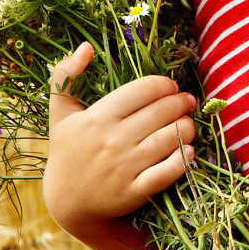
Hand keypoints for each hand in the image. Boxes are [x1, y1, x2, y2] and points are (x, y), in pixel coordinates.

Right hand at [43, 42, 197, 236]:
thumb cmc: (69, 151)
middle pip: (164, 110)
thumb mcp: (61, 114)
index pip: (145, 89)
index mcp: (97, 118)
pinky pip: (170, 170)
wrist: (67, 202)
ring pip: (173, 136)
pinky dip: (184, 158)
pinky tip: (187, 150)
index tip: (170, 87)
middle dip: (182, 102)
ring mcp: (124, 167)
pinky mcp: (134, 191)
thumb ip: (65, 77)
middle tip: (186, 103)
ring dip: (188, 126)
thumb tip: (85, 46)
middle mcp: (111, 141)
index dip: (165, 84)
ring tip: (187, 124)